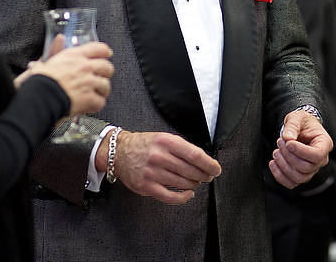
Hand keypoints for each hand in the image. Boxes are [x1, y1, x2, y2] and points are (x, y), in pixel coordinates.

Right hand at [24, 41, 113, 115]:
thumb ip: (55, 49)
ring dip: (101, 91)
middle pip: (107, 67)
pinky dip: (95, 105)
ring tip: (93, 95)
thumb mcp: (45, 61)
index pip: (99, 48)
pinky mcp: (89, 98)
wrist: (38, 98)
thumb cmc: (39, 82)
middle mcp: (85, 67)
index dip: (105, 52)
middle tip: (99, 78)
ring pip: (106, 85)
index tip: (106, 55)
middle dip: (105, 74)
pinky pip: (100, 101)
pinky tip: (89, 106)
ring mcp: (89, 83)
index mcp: (74, 56)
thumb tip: (60, 38)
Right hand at [97, 131, 220, 204]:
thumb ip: (182, 148)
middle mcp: (159, 156)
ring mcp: (152, 173)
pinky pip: (170, 196)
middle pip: (190, 171)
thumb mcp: (164, 138)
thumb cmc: (145, 145)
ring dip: (194, 185)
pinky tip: (188, 194)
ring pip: (182, 183)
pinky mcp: (146, 186)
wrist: (119, 152)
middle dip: (204, 176)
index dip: (209, 164)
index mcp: (166, 142)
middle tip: (208, 177)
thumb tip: (204, 161)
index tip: (216, 169)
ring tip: (196, 182)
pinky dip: (183, 197)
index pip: (195, 155)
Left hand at [269, 109, 332, 188]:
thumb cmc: (302, 122)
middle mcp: (321, 159)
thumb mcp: (297, 117)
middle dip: (289, 156)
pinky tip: (273, 163)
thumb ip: (293, 125)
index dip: (301, 151)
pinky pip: (291, 183)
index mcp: (325, 144)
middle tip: (280, 142)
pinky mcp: (301, 174)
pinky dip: (279, 176)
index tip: (288, 143)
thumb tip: (288, 138)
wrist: (300, 128)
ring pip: (299, 178)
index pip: (317, 155)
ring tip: (276, 151)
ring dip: (283, 166)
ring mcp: (311, 169)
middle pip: (306, 168)